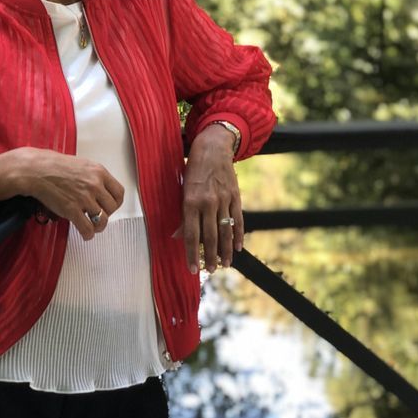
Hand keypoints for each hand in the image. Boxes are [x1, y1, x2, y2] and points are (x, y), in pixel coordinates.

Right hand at [0, 147, 123, 240]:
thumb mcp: (82, 165)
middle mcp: (94, 185)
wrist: (37, 170)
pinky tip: (85, 234)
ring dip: (98, 227)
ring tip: (93, 227)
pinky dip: (88, 235)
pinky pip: (87, 228)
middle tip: (98, 216)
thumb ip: (94, 177)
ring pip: (103, 220)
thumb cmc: (55, 166)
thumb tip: (101, 191)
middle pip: (112, 208)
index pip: (119, 193)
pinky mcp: (72, 210)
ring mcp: (84, 198)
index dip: (115, 203)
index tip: (110, 206)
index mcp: (99, 172)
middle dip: (106, 214)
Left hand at [179, 125, 243, 273]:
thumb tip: (178, 237)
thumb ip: (182, 214)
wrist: (213, 147)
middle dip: (210, 257)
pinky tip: (238, 247)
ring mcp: (224, 199)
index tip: (192, 269)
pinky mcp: (235, 196)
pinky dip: (239, 235)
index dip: (191, 254)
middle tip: (211, 271)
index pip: (191, 234)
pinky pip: (238, 220)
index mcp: (191, 201)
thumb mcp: (182, 188)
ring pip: (225, 231)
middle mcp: (208, 202)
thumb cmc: (193, 168)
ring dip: (226, 250)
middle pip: (210, 236)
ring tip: (225, 265)